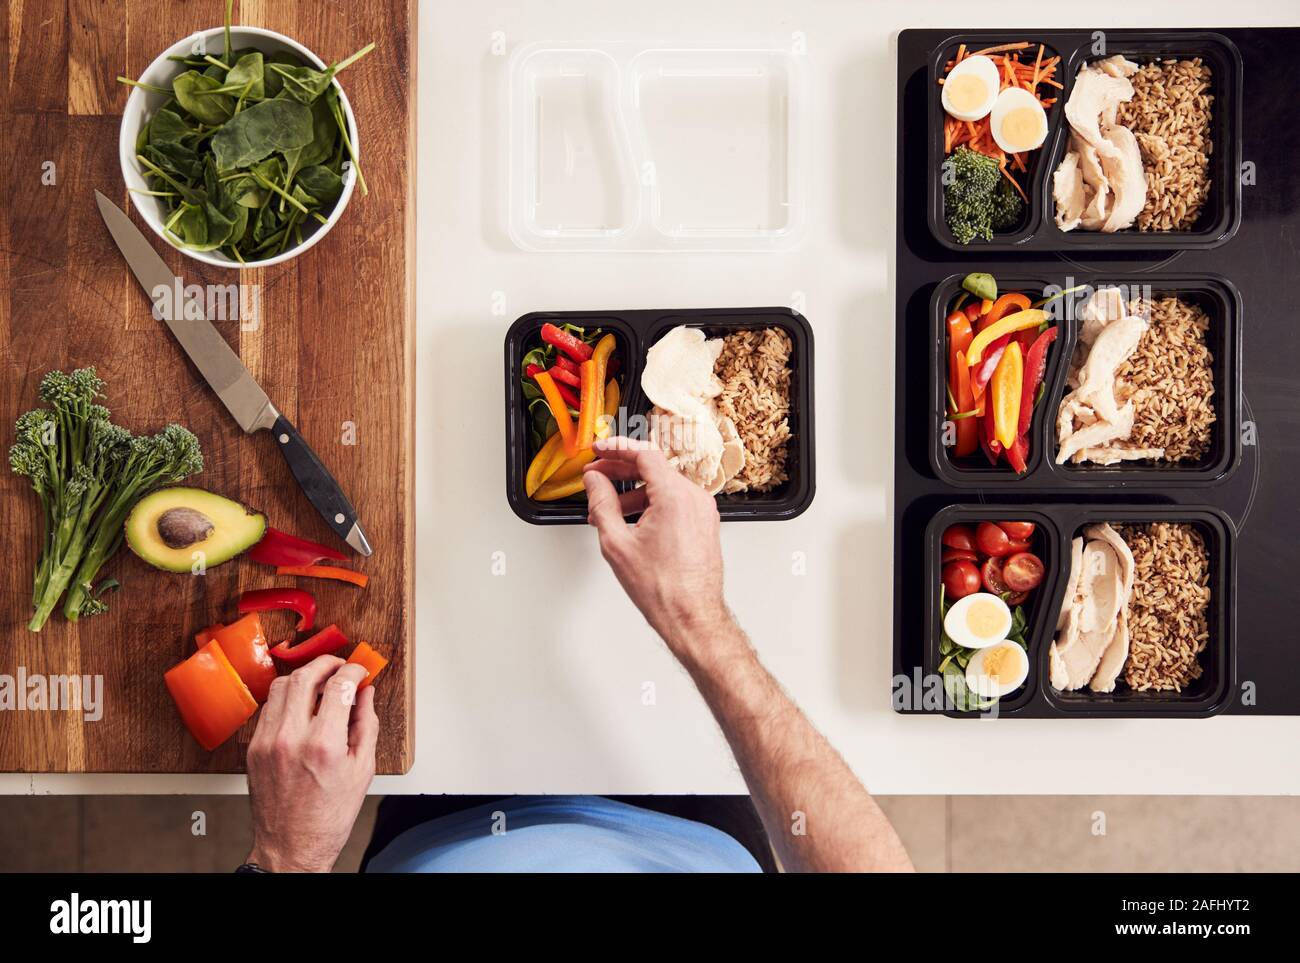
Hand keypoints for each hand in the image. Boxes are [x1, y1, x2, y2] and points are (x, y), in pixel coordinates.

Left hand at [245, 655, 377, 871]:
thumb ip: (366, 724)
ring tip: (320, 682)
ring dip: (304, 676)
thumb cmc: (328, 816)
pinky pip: (268, 708)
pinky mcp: (254, 748)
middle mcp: (291, 739)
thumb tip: (365, 694)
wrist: (292, 846)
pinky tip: (300, 705)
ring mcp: (267, 742)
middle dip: (327, 663)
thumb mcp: (362, 769)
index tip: (360, 671)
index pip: (339, 685)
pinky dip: (286, 698)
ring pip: (281, 686)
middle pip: (305, 676)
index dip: (354, 670)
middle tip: (340, 666)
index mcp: (323, 745)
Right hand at [582, 437, 742, 668]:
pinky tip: (630, 521)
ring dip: (633, 492)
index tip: (599, 450)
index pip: (644, 454)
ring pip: (663, 487)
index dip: (617, 448)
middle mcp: (694, 498)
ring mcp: (703, 511)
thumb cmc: (663, 588)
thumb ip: (601, 503)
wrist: (692, 616)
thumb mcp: (617, 542)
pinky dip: (651, 505)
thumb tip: (594, 481)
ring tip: (607, 510)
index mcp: (675, 496)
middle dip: (621, 470)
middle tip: (596, 476)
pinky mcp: (704, 523)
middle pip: (654, 468)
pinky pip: (675, 502)